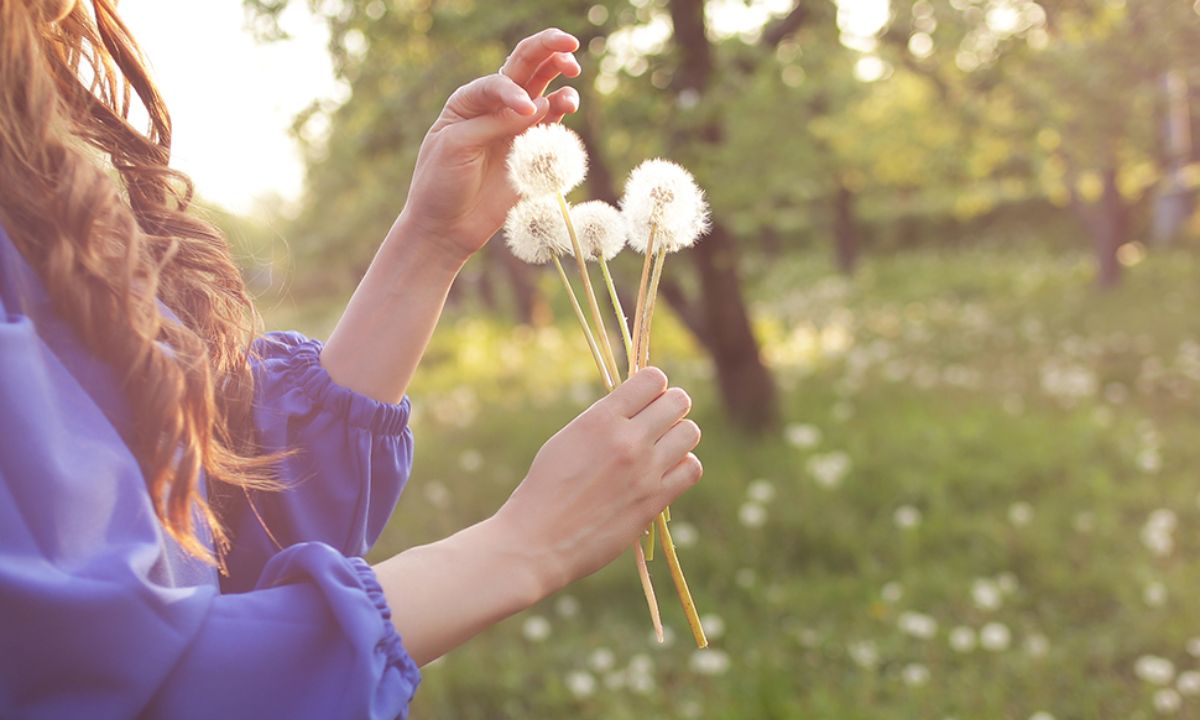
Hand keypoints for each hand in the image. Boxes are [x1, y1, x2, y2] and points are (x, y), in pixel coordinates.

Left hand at [394, 28, 582, 265]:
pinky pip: (553, 125)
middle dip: (548, 50)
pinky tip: (568, 106)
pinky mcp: (533, 153)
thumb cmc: (441, 183)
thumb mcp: (457, 146)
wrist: (446, 228)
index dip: (513, 89)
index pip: (498, 81)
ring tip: (572, 80)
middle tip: (569, 43)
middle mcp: (495, 109)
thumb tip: (541, 104)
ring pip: (545, 92)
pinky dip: (563, 113)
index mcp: (469, 101)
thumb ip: (495, 123)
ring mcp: (516, 129)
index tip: (524, 110)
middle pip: (525, 69)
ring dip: (560, 79)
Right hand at [493, 368, 703, 592]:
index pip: (652, 379)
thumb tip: (637, 408)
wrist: (538, 540)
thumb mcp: (568, 439)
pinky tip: (666, 471)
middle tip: (659, 421)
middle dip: (672, 406)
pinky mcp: (654, 500)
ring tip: (662, 447)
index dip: (654, 385)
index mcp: (600, 419)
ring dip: (679, 435)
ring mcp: (645, 471)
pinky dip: (684, 466)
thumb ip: (604, 421)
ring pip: (690, 432)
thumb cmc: (545, 488)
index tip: (647, 398)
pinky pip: (691, 469)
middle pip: (678, 402)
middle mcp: (627, 440)